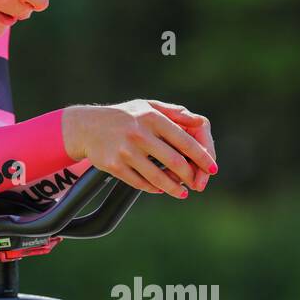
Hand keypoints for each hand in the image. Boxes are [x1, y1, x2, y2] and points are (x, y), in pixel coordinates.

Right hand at [63, 101, 217, 197]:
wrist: (86, 127)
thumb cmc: (124, 116)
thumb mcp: (148, 107)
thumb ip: (175, 114)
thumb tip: (201, 123)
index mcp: (152, 118)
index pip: (184, 141)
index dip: (202, 157)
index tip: (212, 169)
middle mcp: (139, 134)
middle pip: (174, 162)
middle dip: (190, 176)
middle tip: (197, 183)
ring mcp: (125, 151)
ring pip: (158, 177)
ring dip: (174, 188)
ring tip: (182, 193)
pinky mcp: (114, 166)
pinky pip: (140, 183)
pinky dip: (153, 188)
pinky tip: (160, 189)